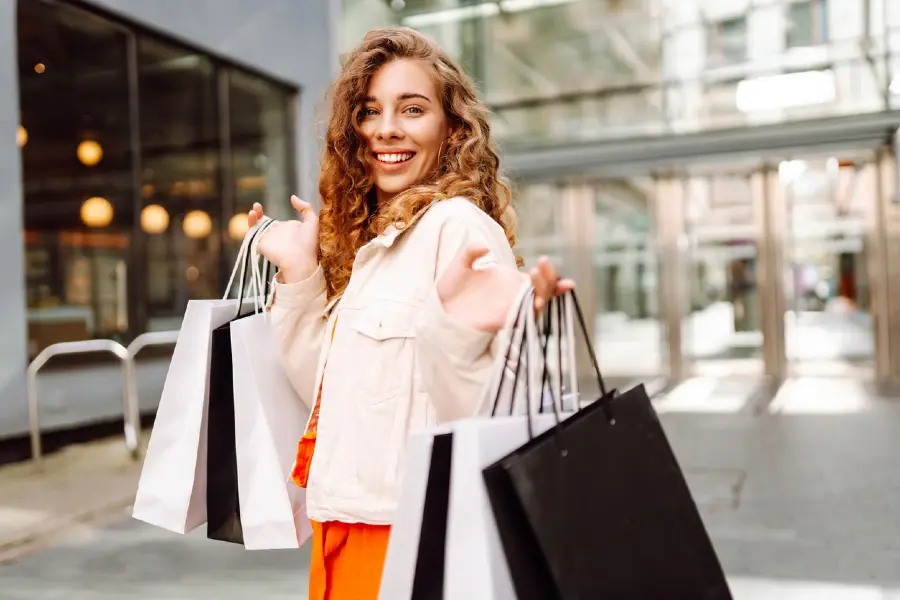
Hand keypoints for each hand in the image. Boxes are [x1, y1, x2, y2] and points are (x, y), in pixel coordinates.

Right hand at [249, 196, 318, 283]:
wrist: (300, 260)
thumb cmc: (309, 243)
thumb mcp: (312, 221)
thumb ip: (305, 208)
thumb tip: (292, 197)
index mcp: (287, 230)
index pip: (277, 222)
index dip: (272, 215)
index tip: (267, 206)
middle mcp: (276, 235)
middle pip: (264, 224)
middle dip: (258, 214)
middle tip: (257, 205)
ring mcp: (268, 240)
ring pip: (256, 228)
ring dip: (252, 219)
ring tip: (253, 210)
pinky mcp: (261, 245)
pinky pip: (252, 236)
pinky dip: (249, 227)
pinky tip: (252, 216)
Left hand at [437, 244, 573, 332]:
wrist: (439, 308)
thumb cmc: (451, 288)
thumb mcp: (460, 264)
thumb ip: (471, 251)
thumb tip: (486, 248)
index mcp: (510, 281)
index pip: (536, 278)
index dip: (548, 272)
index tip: (545, 260)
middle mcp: (514, 295)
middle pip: (543, 290)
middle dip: (549, 279)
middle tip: (542, 264)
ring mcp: (510, 309)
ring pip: (538, 304)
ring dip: (543, 292)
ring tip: (533, 275)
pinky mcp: (503, 322)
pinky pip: (524, 318)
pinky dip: (532, 311)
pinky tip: (535, 301)